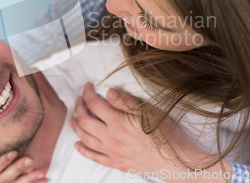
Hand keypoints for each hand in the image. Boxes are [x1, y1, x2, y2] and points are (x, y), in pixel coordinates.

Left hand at [70, 83, 228, 181]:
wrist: (175, 161)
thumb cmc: (165, 133)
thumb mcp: (148, 111)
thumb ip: (126, 101)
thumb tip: (108, 92)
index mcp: (118, 122)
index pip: (94, 104)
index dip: (88, 93)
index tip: (88, 86)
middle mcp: (111, 138)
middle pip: (85, 121)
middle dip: (79, 107)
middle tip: (79, 99)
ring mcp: (112, 152)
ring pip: (85, 138)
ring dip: (76, 126)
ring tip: (74, 118)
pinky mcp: (116, 163)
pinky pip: (94, 157)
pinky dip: (82, 150)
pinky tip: (78, 144)